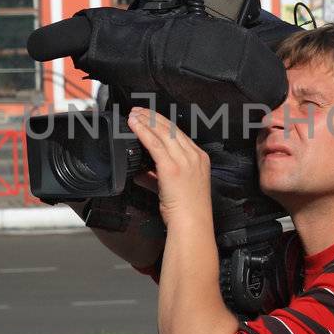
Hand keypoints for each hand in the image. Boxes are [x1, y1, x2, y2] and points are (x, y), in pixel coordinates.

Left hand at [127, 108, 211, 229]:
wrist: (192, 224)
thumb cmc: (187, 211)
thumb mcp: (175, 188)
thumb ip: (158, 177)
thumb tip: (141, 172)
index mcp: (199, 159)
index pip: (179, 134)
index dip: (163, 123)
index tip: (151, 117)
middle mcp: (194, 156)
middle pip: (171, 129)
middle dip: (153, 117)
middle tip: (139, 110)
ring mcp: (184, 160)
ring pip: (162, 132)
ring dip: (146, 120)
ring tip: (133, 114)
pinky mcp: (172, 167)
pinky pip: (154, 143)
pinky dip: (143, 131)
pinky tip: (134, 125)